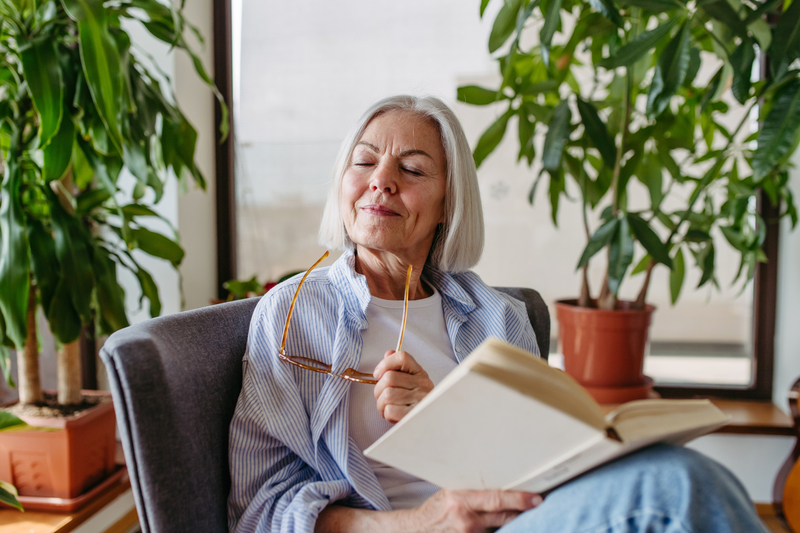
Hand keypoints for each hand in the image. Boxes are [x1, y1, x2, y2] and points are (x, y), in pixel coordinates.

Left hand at [373, 350, 433, 422]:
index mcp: (420, 373)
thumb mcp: (409, 382)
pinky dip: (386, 414)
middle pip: (389, 378)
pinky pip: (390, 410)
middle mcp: (423, 384)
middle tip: (382, 398)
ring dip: (381, 404)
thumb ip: (398, 367)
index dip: (385, 363)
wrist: (430, 423)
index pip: (402, 357)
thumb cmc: (415, 403)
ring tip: (387, 408)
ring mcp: (420, 399)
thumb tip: (388, 353)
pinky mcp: (415, 415)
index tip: (378, 374)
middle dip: (378, 390)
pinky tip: (393, 416)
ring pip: (387, 395)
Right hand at [404, 489, 541, 532]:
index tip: (535, 499)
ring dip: (509, 522)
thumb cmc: (438, 507)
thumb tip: (501, 485)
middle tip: (536, 504)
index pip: (496, 499)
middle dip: (521, 511)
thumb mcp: (453, 492)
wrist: (418, 529)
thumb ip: (474, 492)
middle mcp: (465, 519)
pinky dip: (496, 530)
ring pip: (499, 528)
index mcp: (460, 500)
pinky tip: (495, 524)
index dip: (518, 499)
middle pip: (503, 517)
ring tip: (515, 514)